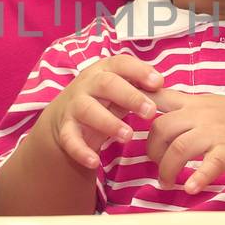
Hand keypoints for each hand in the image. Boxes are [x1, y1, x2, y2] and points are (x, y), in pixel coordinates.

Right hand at [44, 54, 163, 169]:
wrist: (65, 116)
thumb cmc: (104, 99)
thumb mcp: (120, 89)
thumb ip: (139, 86)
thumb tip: (160, 84)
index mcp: (104, 71)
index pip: (121, 63)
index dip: (139, 71)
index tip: (158, 83)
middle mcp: (87, 85)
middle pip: (106, 84)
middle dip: (129, 96)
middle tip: (150, 112)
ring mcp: (74, 106)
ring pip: (88, 110)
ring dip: (109, 122)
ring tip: (128, 136)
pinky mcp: (64, 129)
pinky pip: (69, 139)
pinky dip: (80, 151)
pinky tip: (95, 162)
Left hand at [146, 90, 224, 194]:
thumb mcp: (208, 108)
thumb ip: (182, 110)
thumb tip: (151, 113)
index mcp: (192, 103)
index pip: (157, 97)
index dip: (136, 105)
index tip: (121, 116)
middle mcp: (201, 114)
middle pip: (161, 128)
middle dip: (151, 151)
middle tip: (155, 167)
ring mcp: (216, 132)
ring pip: (179, 148)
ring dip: (167, 170)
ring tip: (167, 183)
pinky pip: (211, 164)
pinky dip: (198, 177)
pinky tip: (190, 188)